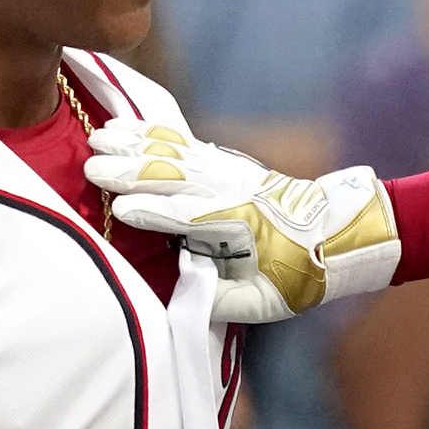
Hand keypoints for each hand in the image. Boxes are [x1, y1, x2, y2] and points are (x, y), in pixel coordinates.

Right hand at [85, 121, 401, 322]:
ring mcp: (230, 173)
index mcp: (240, 228)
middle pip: (176, 177)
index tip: (121, 210)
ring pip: (176, 153)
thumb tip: (177, 292)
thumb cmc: (297, 275)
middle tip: (91, 168)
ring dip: (135, 145)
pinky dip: (154, 133)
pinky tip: (128, 125)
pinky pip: (185, 143)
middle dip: (132, 171)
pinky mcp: (228, 163)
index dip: (156, 213)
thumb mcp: (264, 303)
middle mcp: (232, 194)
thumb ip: (219, 299)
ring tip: (98, 136)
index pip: (190, 218)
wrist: (338, 233)